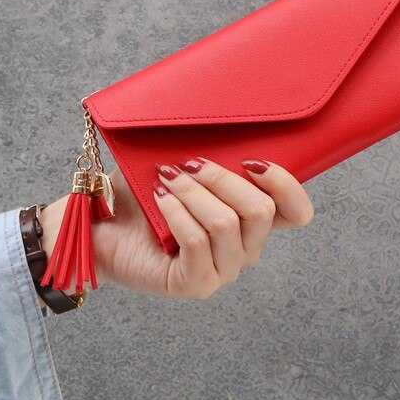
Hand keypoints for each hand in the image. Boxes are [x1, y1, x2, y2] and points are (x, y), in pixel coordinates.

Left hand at [40, 157, 314, 299]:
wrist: (101, 222)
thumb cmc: (144, 191)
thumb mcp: (186, 163)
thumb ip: (216, 149)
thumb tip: (230, 114)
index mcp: (252, 221)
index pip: (298, 212)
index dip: (284, 183)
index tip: (249, 160)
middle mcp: (245, 249)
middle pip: (261, 211)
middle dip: (221, 178)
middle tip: (187, 165)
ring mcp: (221, 271)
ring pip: (226, 224)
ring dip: (192, 193)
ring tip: (166, 182)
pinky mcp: (194, 284)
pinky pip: (196, 242)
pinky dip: (176, 212)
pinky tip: (159, 200)